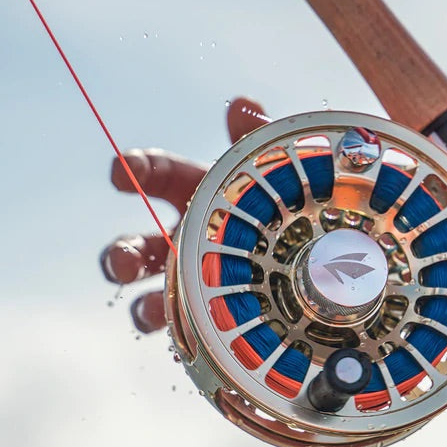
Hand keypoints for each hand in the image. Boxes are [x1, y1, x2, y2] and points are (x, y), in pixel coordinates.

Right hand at [100, 97, 268, 332]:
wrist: (326, 258)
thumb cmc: (289, 207)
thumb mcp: (277, 171)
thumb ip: (257, 139)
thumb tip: (242, 104)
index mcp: (199, 194)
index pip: (159, 175)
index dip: (136, 169)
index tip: (120, 170)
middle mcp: (185, 237)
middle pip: (137, 245)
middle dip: (120, 254)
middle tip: (122, 262)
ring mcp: (193, 280)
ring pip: (149, 295)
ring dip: (141, 304)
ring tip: (145, 313)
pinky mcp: (207, 317)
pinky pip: (185, 331)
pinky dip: (181, 337)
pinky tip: (191, 342)